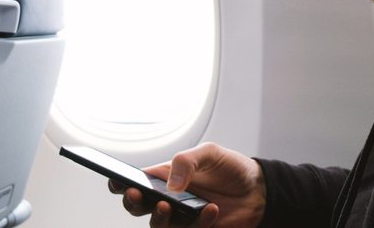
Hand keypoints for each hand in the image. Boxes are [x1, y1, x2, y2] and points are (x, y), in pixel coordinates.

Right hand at [108, 142, 266, 226]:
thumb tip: (170, 183)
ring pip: (158, 226)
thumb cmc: (229, 167)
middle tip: (136, 195)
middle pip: (139, 207)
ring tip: (167, 205)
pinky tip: (211, 209)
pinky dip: (199, 223)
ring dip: (159, 218)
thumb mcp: (210, 153)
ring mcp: (181, 218)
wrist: (258, 189)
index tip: (115, 181)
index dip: (120, 182)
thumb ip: (187, 161)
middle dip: (132, 202)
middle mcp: (168, 199)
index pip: (136, 181)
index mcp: (165, 177)